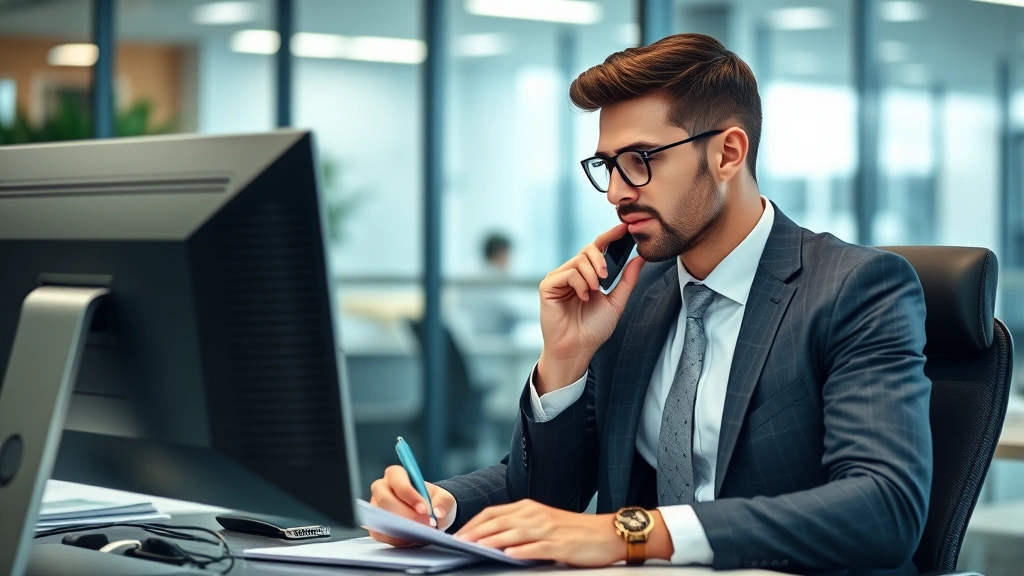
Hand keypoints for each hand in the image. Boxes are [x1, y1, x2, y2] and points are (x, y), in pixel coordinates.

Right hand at [367, 465, 456, 546]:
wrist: (429, 515)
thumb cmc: (433, 501)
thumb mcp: (445, 498)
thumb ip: (444, 502)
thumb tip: (438, 512)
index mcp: (395, 475)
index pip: (397, 480)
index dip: (409, 494)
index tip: (425, 509)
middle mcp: (381, 489)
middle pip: (385, 500)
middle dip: (405, 514)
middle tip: (424, 524)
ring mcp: (376, 508)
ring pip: (381, 518)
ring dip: (400, 528)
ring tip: (420, 533)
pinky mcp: (376, 526)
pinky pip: (381, 534)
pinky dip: (397, 539)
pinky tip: (411, 539)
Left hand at [455, 499, 623, 566]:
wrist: (606, 533)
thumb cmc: (574, 531)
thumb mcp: (544, 523)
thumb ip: (521, 527)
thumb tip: (493, 539)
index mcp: (529, 508)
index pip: (494, 513)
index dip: (475, 523)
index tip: (460, 534)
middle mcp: (536, 515)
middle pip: (499, 521)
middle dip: (476, 532)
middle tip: (459, 542)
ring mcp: (548, 529)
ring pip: (514, 533)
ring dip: (493, 540)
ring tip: (476, 547)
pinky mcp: (560, 544)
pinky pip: (537, 547)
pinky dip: (521, 551)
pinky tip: (508, 555)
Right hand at [537, 224, 645, 392]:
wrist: (578, 348)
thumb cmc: (593, 329)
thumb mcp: (616, 302)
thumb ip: (627, 280)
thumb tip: (640, 258)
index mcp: (587, 274)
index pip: (598, 248)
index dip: (610, 236)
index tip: (625, 228)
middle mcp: (572, 273)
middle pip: (588, 250)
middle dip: (600, 260)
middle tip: (605, 278)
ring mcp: (559, 278)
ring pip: (578, 261)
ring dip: (591, 276)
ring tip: (593, 293)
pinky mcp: (548, 286)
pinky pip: (567, 273)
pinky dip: (579, 284)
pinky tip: (582, 297)